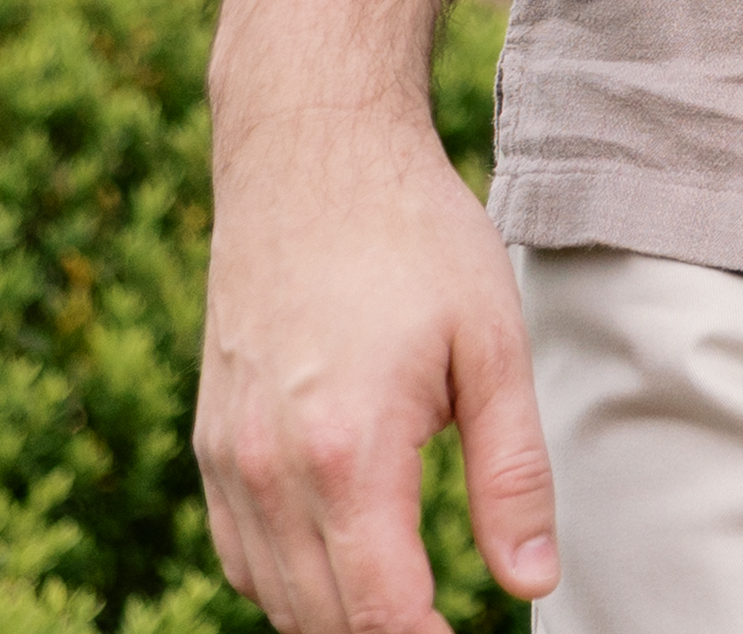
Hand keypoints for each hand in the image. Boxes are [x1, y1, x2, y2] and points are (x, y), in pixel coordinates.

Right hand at [199, 103, 558, 625]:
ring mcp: (228, 458)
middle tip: (446, 621)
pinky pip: (239, 551)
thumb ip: (512, 474)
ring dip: (335, 615)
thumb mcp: (493, 345)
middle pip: (323, 619)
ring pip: (272, 596)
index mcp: (348, 452)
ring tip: (406, 599)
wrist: (310, 156)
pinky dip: (287, 578)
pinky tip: (342, 557)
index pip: (381, 613)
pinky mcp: (211, 440)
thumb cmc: (413, 237)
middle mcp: (270, 470)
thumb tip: (531, 581)